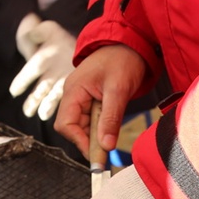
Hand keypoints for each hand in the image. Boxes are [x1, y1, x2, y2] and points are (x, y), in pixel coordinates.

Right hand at [9, 19, 76, 120]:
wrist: (76, 44)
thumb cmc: (56, 37)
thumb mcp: (47, 30)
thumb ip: (37, 32)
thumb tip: (29, 31)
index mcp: (40, 61)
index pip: (30, 72)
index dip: (22, 81)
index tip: (14, 91)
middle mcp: (49, 74)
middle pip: (40, 89)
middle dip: (33, 100)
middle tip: (27, 111)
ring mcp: (60, 81)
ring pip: (52, 95)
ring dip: (47, 105)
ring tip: (43, 115)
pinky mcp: (73, 85)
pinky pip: (66, 96)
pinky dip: (61, 104)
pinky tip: (58, 112)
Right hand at [54, 44, 147, 159]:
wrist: (132, 44)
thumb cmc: (123, 59)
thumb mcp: (119, 90)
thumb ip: (111, 119)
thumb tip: (106, 146)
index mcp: (74, 90)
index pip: (65, 124)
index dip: (79, 141)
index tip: (97, 154)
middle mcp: (73, 95)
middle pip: (72, 128)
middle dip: (88, 139)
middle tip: (107, 149)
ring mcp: (81, 97)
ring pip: (82, 126)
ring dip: (96, 134)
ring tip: (112, 134)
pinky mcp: (90, 100)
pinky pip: (90, 120)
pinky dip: (100, 127)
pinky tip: (111, 127)